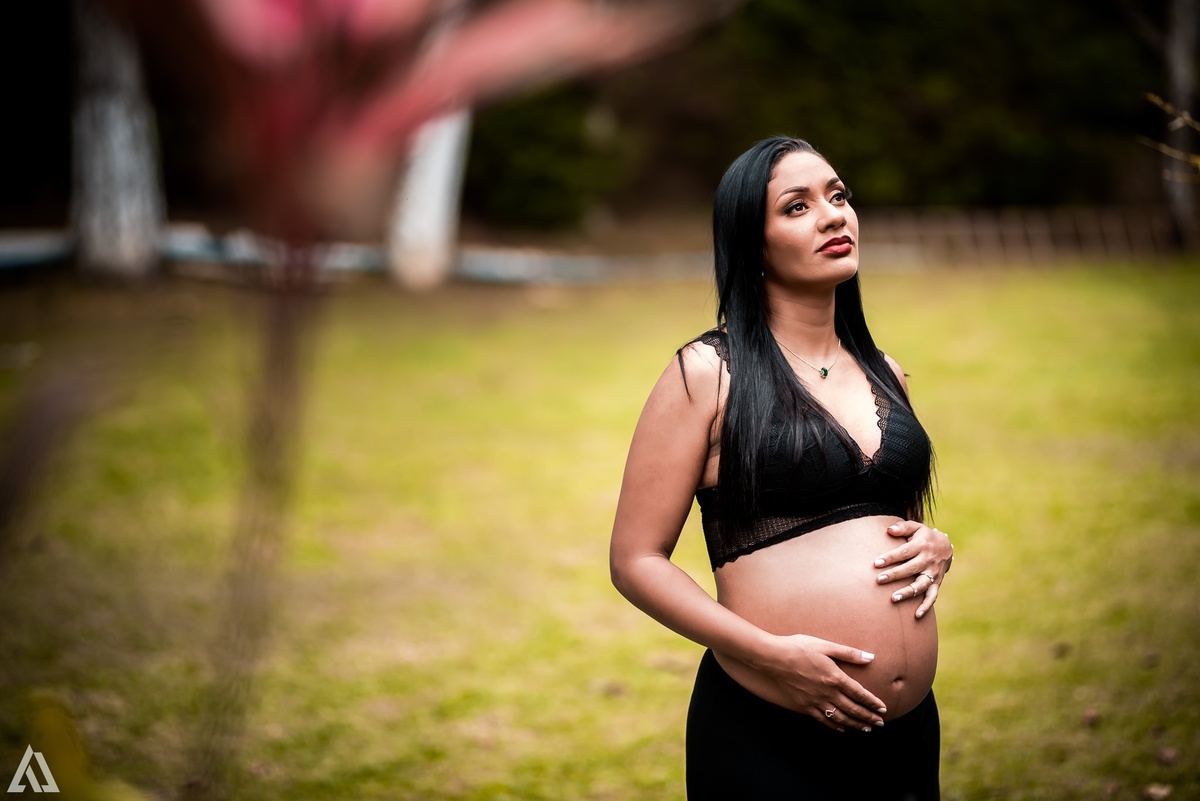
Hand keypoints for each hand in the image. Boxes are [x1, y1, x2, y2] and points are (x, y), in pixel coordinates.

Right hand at [760, 633, 887, 732]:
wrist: (774, 657)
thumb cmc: (800, 647)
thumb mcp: (826, 646)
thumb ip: (849, 653)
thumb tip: (870, 657)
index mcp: (835, 677)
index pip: (859, 693)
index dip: (872, 702)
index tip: (883, 709)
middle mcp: (828, 692)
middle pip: (853, 709)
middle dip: (868, 717)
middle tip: (880, 723)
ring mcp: (815, 701)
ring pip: (840, 717)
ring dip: (855, 724)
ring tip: (866, 728)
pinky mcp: (804, 705)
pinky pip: (823, 719)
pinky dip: (835, 725)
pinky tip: (842, 728)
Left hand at [873, 520, 953, 618]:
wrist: (946, 546)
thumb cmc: (924, 536)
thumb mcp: (915, 527)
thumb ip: (902, 527)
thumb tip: (889, 529)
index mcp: (921, 545)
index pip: (904, 552)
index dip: (890, 557)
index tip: (876, 563)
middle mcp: (928, 560)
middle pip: (910, 568)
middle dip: (895, 575)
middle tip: (879, 580)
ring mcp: (933, 573)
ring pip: (921, 584)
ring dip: (908, 592)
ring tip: (893, 598)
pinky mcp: (937, 582)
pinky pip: (933, 596)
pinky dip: (926, 606)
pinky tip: (916, 615)